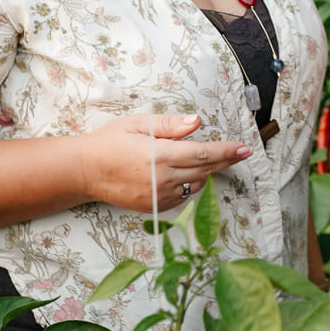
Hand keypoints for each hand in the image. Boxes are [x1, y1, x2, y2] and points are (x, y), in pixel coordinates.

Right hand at [78, 112, 251, 211]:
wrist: (84, 171)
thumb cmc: (110, 142)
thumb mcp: (138, 124)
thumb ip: (170, 125)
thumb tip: (198, 122)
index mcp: (159, 155)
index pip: (203, 154)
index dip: (227, 152)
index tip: (245, 149)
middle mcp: (162, 179)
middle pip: (205, 170)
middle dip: (226, 161)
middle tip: (242, 153)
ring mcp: (158, 197)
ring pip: (196, 185)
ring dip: (207, 173)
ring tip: (210, 159)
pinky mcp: (153, 208)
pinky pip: (182, 197)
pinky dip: (190, 185)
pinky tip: (186, 173)